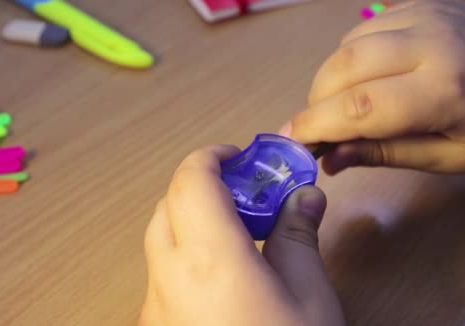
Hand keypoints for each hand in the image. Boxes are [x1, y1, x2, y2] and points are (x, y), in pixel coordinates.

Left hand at [140, 145, 343, 325]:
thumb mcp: (309, 296)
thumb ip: (298, 238)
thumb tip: (303, 197)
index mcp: (209, 260)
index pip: (191, 180)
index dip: (212, 156)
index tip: (239, 157)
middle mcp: (169, 280)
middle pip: (169, 206)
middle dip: (204, 188)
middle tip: (245, 195)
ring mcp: (155, 308)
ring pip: (160, 242)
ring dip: (191, 224)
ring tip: (238, 236)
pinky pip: (162, 277)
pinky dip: (186, 259)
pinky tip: (223, 278)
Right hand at [280, 0, 464, 173]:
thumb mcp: (451, 159)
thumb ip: (386, 154)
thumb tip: (330, 158)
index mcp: (446, 91)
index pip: (359, 106)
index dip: (316, 125)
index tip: (291, 141)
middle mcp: (432, 43)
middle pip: (344, 66)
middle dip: (317, 101)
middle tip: (319, 128)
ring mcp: (427, 15)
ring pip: (349, 44)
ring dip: (331, 78)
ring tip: (343, 106)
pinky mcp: (423, 3)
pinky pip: (365, 28)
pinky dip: (351, 56)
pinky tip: (366, 77)